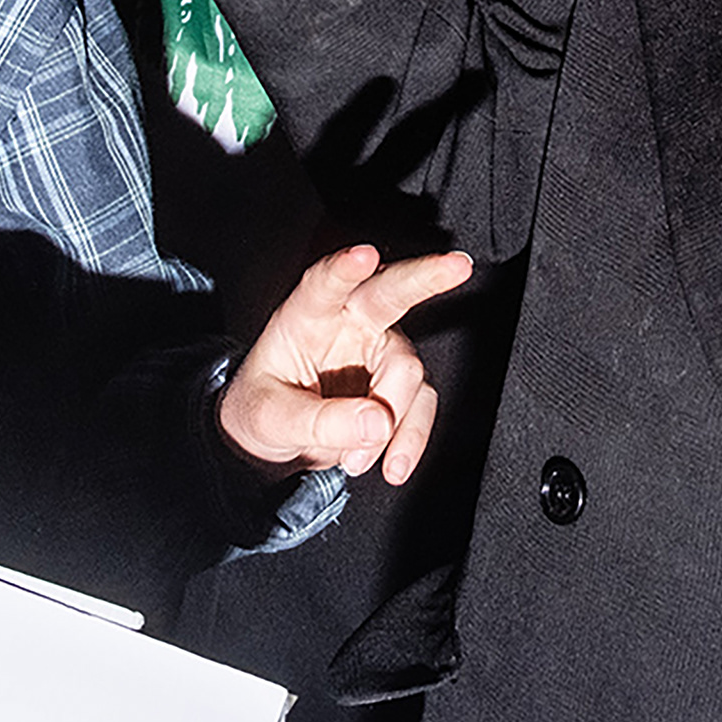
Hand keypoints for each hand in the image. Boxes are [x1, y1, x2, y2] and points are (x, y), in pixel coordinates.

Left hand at [218, 243, 475, 483]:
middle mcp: (349, 322)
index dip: (343, 268)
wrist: (273, 442)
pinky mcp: (400, 384)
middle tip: (458, 265)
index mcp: (307, 316)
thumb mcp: (271, 421)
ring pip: (408, 368)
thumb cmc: (263, 412)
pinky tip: (393, 467)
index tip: (364, 254)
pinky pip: (421, 405)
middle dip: (425, 277)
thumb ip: (320, 421)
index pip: (324, 285)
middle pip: (390, 293)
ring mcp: (380, 350)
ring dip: (390, 419)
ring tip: (355, 460)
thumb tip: (380, 424)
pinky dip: (411, 439)